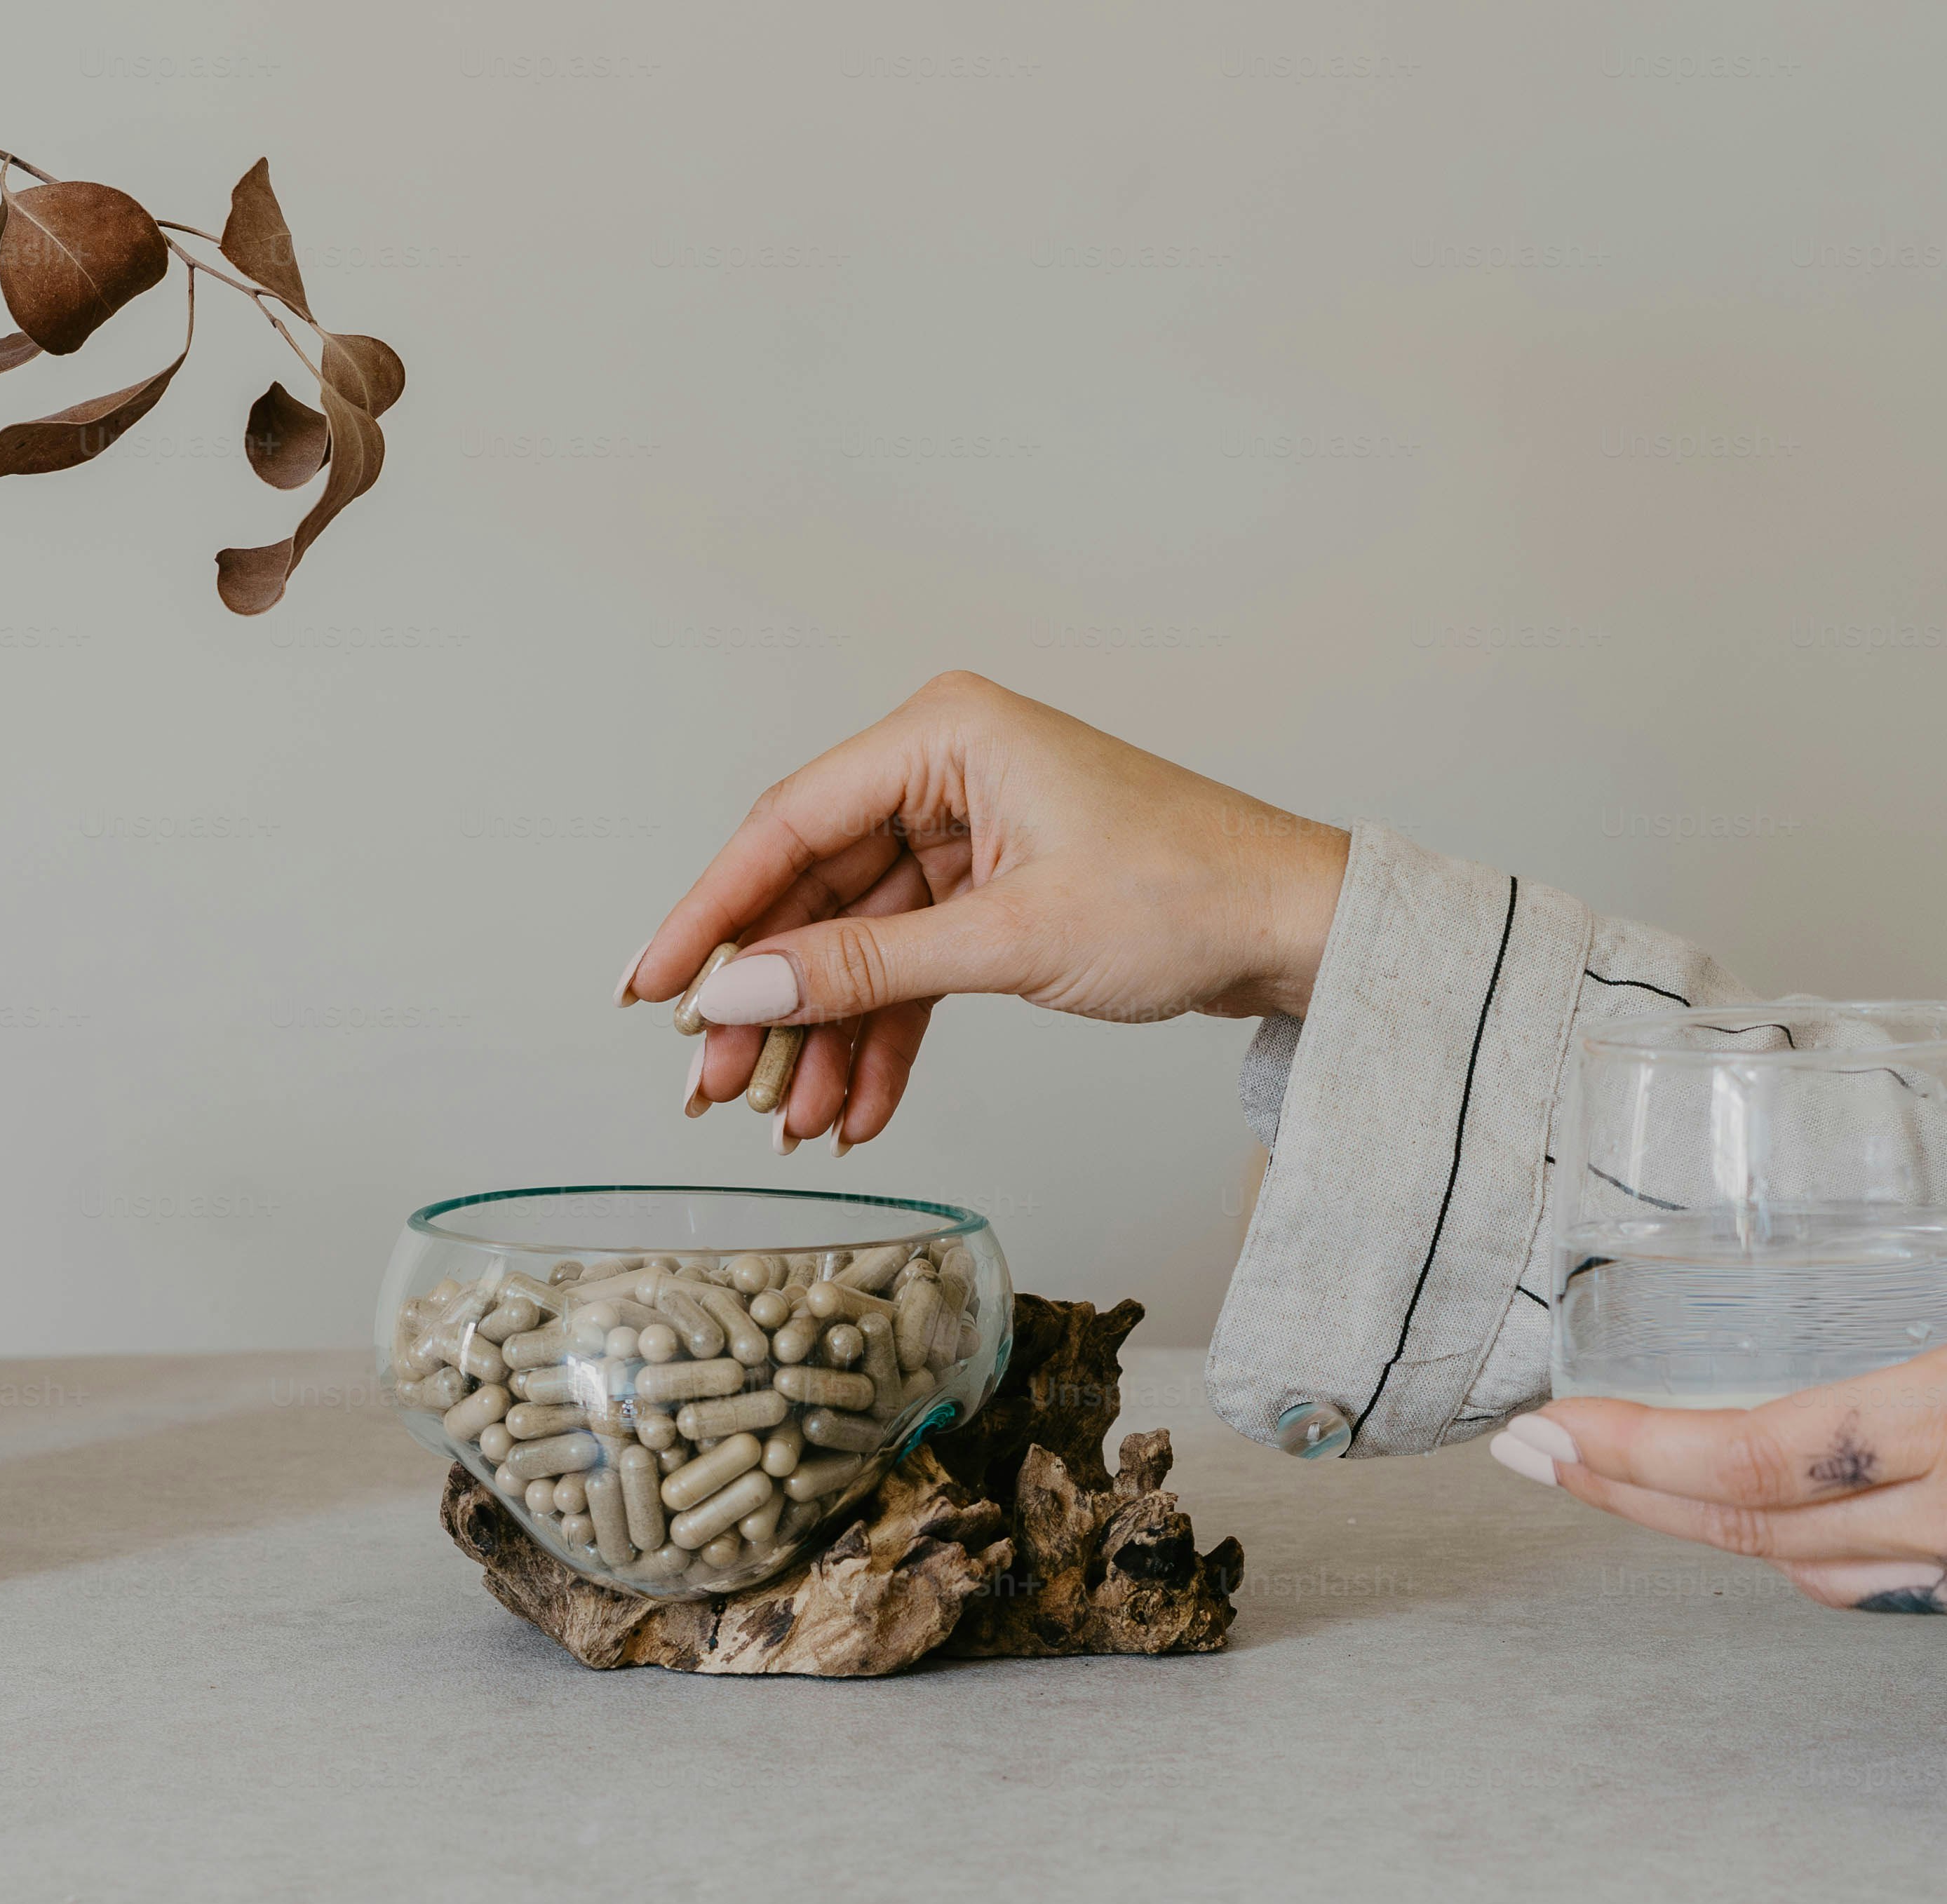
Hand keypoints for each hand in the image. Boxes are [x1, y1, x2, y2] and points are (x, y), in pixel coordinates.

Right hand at [621, 674, 1350, 1149]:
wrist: (1297, 930)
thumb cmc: (1186, 896)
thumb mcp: (1008, 940)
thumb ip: (862, 969)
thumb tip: (736, 995)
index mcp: (943, 736)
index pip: (786, 826)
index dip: (708, 914)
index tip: (649, 991)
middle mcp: (945, 770)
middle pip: (811, 894)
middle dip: (767, 1002)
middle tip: (708, 1090)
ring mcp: (969, 833)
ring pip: (857, 945)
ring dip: (823, 1039)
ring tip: (785, 1125)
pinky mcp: (995, 893)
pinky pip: (912, 969)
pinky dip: (885, 1040)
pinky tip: (856, 1111)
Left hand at [1491, 1083, 1946, 1656]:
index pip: (1761, 1452)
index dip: (1639, 1451)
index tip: (1550, 1428)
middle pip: (1753, 1526)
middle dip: (1630, 1493)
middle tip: (1536, 1459)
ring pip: (1811, 1569)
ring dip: (1711, 1528)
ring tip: (1633, 1479)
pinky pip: (1888, 1589)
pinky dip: (1811, 1550)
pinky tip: (1780, 1514)